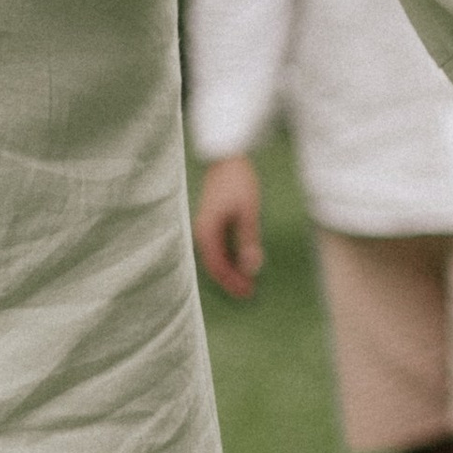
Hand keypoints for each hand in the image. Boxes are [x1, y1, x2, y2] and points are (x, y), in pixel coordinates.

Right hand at [195, 154, 264, 298]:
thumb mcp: (248, 212)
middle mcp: (201, 233)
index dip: (232, 282)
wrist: (227, 159)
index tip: (248, 292)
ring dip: (230, 271)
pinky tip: (241, 263)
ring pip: (215, 258)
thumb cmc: (238, 183)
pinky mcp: (210, 223)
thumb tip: (251, 268)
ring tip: (246, 282)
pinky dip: (228, 259)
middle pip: (214, 265)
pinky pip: (217, 248)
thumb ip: (248, 240)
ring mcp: (204, 228)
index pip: (218, 267)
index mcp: (207, 232)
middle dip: (231, 281)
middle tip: (249, 293)